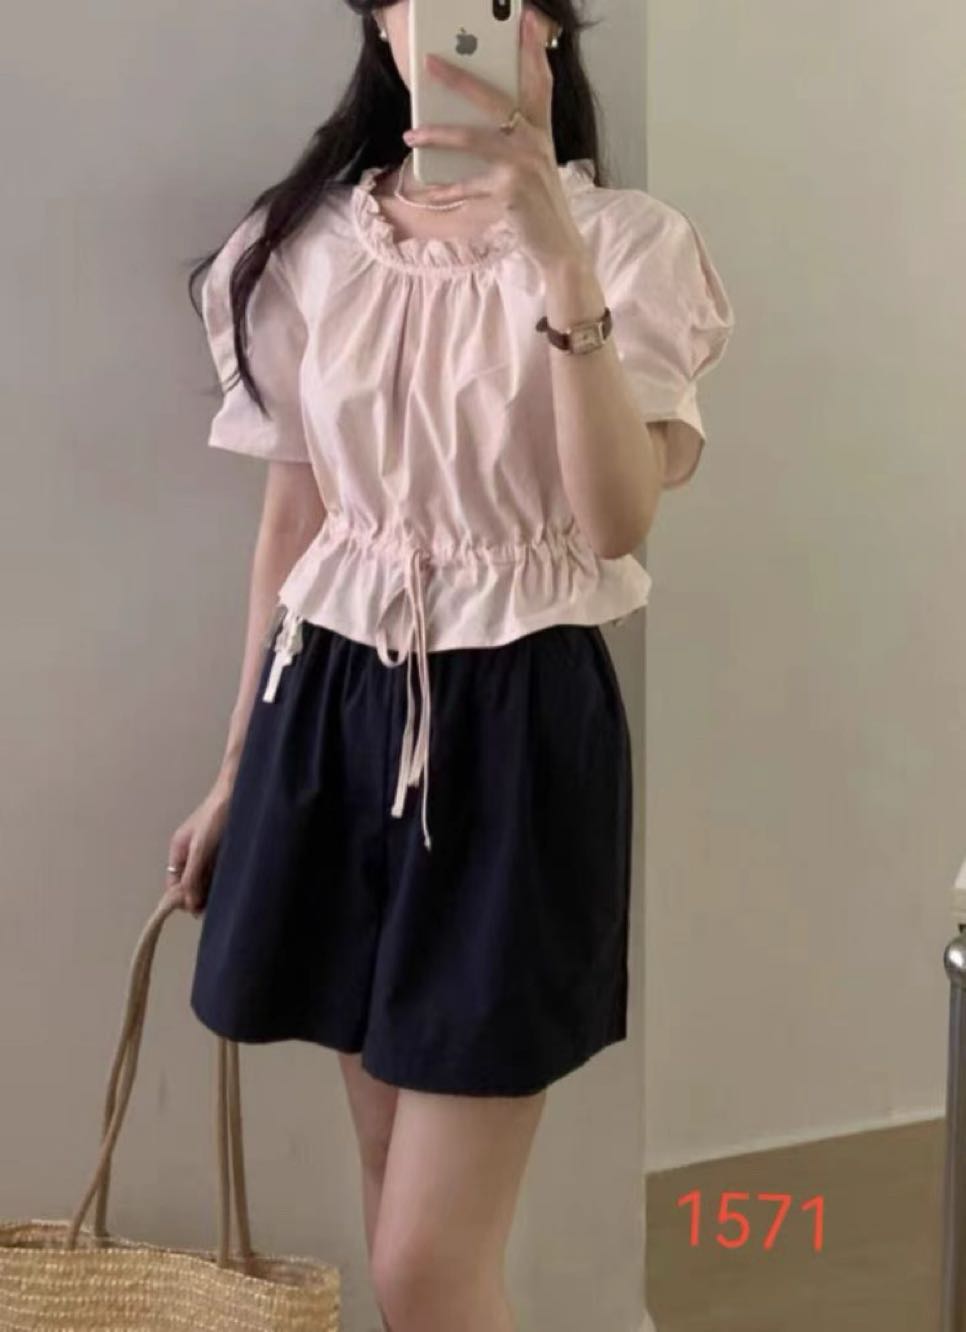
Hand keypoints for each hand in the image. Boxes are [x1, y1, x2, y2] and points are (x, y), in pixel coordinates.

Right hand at [166, 780, 231, 915]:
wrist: (240, 790)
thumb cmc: (217, 814)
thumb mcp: (200, 849)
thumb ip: (192, 876)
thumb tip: (189, 904)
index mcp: (179, 851)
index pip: (174, 885)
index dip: (182, 899)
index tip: (198, 909)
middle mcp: (191, 853)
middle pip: (191, 884)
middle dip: (199, 896)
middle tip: (215, 906)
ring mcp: (208, 851)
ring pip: (206, 879)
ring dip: (213, 889)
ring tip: (226, 896)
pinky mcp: (225, 849)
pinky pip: (220, 871)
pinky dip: (224, 879)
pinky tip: (234, 884)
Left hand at [402, 8, 588, 273]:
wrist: (558, 245)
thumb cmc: (539, 203)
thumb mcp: (534, 164)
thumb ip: (514, 138)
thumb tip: (471, 122)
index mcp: (541, 129)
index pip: (539, 80)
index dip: (531, 48)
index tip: (524, 18)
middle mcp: (535, 140)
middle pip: (494, 99)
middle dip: (460, 79)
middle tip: (430, 64)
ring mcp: (523, 165)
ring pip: (473, 139)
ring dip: (437, 135)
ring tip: (410, 135)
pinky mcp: (510, 191)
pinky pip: (467, 187)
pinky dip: (443, 192)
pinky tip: (424, 191)